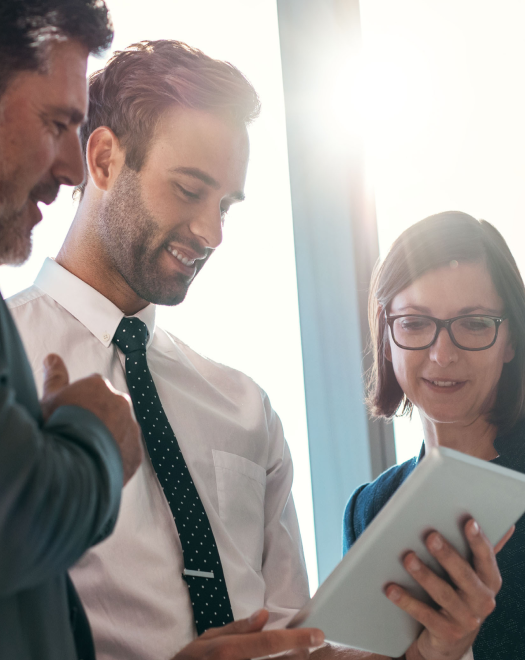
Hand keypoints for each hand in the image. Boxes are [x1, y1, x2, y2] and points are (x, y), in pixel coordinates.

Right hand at [40, 353, 142, 483]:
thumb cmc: (58, 426)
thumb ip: (55, 376)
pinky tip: (98, 464)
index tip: (70, 416)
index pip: (92, 390)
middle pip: (109, 408)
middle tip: (78, 435)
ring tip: (87, 452)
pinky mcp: (136, 451)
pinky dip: (116, 456)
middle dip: (97, 418)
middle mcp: (121, 402)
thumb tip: (53, 357)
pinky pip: (127, 452)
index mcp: (100, 386)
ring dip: (108, 437)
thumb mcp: (50, 399)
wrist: (74, 462)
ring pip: (120, 429)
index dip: (80, 404)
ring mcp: (131, 426)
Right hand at [172, 608, 323, 659]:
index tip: (318, 635)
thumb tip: (264, 616)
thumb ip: (238, 629)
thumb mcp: (208, 639)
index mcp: (229, 651)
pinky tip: (282, 659)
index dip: (297, 639)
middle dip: (298, 655)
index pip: (269, 642)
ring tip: (297, 654)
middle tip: (311, 648)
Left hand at [385, 519, 513, 659]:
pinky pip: (424, 615)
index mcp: (490, 582)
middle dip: (447, 554)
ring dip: (424, 575)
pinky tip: (391, 589)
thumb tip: (508, 525)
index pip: (486, 558)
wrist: (451, 640)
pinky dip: (406, 601)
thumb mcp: (473, 576)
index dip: (478, 540)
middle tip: (430, 536)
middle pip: (464, 575)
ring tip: (408, 558)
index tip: (469, 522)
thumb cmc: (460, 595)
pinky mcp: (446, 633)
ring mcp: (465, 619)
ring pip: (443, 594)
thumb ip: (482, 551)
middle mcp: (482, 601)